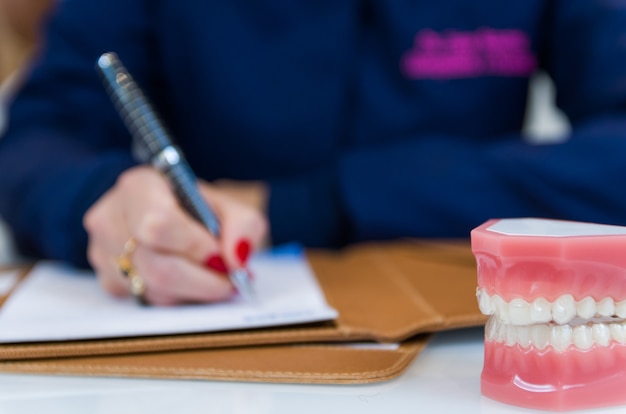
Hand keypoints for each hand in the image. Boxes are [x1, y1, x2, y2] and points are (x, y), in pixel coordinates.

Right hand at [83, 166, 268, 305]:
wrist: (165, 215)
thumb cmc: (195, 210)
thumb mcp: (227, 206)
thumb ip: (243, 225)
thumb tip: (237, 260)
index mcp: (139, 187)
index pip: (159, 223)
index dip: (195, 247)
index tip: (221, 257)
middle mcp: (111, 218)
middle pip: (156, 267)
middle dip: (202, 281)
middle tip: (230, 281)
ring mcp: (103, 253)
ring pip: (154, 290)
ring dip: (194, 292)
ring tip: (214, 279)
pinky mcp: (108, 282)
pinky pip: (148, 301)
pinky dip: (178, 298)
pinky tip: (190, 283)